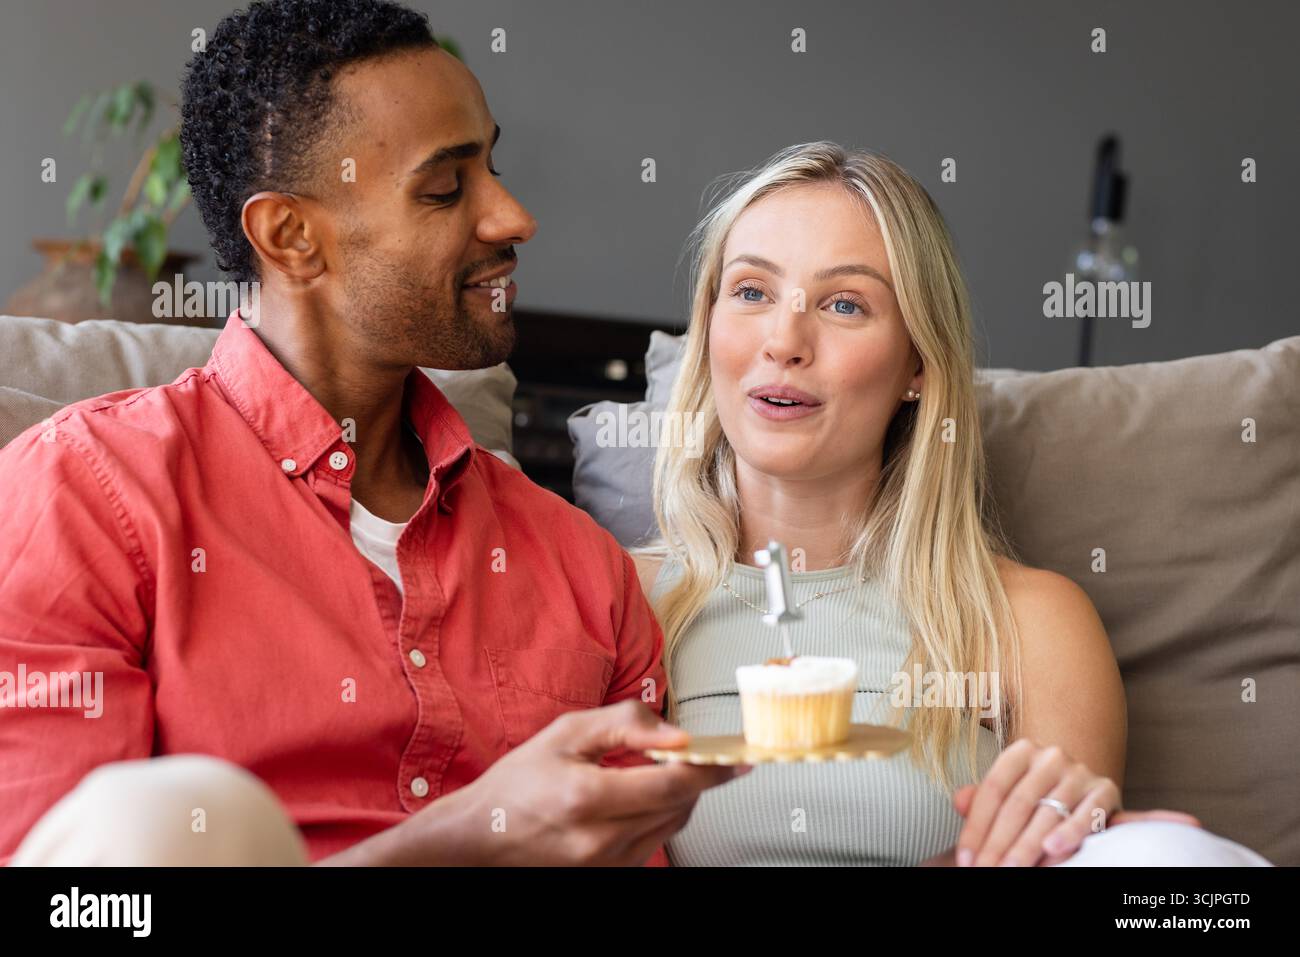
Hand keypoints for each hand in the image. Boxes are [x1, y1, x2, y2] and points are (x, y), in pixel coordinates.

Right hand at [399, 699, 745, 865]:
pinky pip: (654, 843)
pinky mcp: (607, 874)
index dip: (711, 769)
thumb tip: (676, 733)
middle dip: (697, 777)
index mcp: (587, 797)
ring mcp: (604, 863)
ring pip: (671, 826)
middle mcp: (599, 838)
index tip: (736, 758)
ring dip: (681, 796)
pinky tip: (645, 796)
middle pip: (678, 806)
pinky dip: (661, 816)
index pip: (672, 784)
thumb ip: (626, 724)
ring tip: (665, 771)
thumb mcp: (568, 732)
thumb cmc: (518, 782)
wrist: (483, 834)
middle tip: (700, 754)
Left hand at [950, 739, 1201, 866]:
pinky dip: (1068, 834)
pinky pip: (1085, 816)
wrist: (1085, 791)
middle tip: (985, 871)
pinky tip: (1051, 850)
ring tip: (1010, 870)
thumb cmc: (1039, 795)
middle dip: (997, 844)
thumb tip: (959, 802)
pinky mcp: (1105, 791)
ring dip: (1026, 847)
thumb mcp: (1010, 792)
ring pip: (1047, 814)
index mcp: (1022, 752)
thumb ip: (982, 799)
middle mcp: (1051, 757)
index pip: (993, 789)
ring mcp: (1080, 773)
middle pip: (1018, 804)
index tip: (965, 859)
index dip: (976, 826)